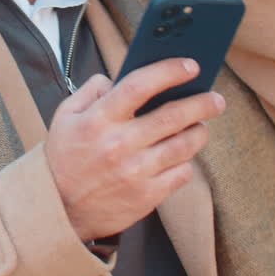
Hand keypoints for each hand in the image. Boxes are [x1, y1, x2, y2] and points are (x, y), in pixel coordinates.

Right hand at [45, 59, 225, 241]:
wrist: (58, 209)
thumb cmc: (64, 158)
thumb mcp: (64, 116)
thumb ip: (90, 91)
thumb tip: (115, 78)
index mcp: (98, 120)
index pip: (139, 85)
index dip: (169, 71)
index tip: (191, 66)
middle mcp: (119, 144)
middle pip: (172, 115)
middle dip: (202, 103)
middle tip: (215, 99)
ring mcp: (135, 172)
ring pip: (184, 146)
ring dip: (200, 132)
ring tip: (201, 126)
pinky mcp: (147, 196)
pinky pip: (182, 173)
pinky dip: (187, 162)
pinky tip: (183, 156)